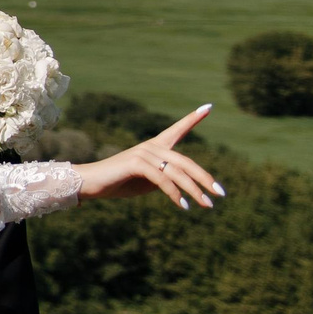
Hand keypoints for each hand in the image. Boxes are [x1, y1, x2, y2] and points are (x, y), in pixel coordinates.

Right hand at [74, 106, 225, 209]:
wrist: (91, 183)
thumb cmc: (120, 183)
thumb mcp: (148, 181)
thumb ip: (165, 178)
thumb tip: (183, 186)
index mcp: (155, 147)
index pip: (177, 130)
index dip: (192, 118)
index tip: (208, 107)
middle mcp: (152, 146)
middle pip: (185, 162)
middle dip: (205, 178)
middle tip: (220, 193)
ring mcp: (144, 153)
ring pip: (177, 173)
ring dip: (194, 191)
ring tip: (207, 205)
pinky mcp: (137, 163)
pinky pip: (163, 180)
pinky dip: (175, 194)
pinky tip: (184, 206)